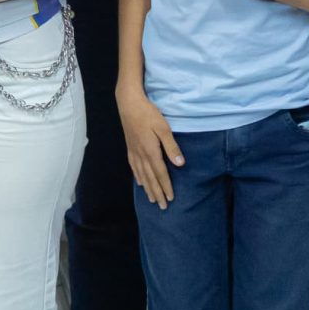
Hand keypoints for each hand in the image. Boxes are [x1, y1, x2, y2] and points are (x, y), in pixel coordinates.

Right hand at [118, 85, 182, 207]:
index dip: (166, 186)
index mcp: (151, 151)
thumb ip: (172, 147)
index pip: (160, 173)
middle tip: (162, 206)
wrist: (128, 103)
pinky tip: (140, 182)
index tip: (171, 198)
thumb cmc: (148, 113)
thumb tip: (180, 164)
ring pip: (142, 175)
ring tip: (152, 199)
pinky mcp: (130, 147)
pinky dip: (138, 176)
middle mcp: (141, 155)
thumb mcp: (163, 128)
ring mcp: (134, 151)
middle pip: (150, 178)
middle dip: (157, 193)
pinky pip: (134, 167)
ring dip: (148, 188)